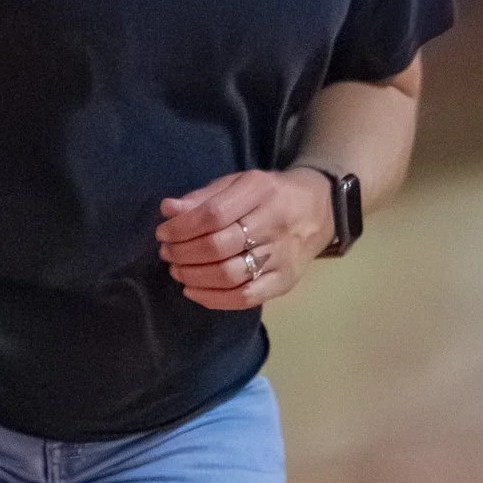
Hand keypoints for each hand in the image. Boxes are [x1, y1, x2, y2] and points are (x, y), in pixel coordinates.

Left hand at [157, 168, 331, 311]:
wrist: (319, 209)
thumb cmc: (269, 195)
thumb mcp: (238, 183)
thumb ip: (203, 197)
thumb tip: (168, 211)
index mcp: (259, 191)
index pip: (213, 215)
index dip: (181, 228)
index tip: (163, 233)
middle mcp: (273, 223)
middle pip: (218, 247)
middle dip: (183, 253)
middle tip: (168, 253)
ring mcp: (281, 256)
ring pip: (229, 275)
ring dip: (194, 277)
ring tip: (178, 271)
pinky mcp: (285, 281)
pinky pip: (246, 297)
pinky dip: (213, 299)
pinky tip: (194, 291)